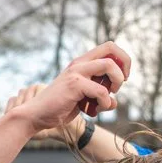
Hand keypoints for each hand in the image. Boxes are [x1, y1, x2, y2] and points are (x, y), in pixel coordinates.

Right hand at [3, 43, 132, 138]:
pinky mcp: (74, 84)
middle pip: (111, 49)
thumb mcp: (83, 98)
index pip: (109, 47)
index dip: (122, 60)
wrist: (37, 115)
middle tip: (119, 86)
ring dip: (116, 83)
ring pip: (109, 66)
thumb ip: (99, 94)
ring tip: (107, 99)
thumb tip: (115, 101)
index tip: (123, 78)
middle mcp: (79, 63)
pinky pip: (102, 91)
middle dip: (123, 67)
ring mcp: (76, 72)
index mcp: (82, 63)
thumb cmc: (60, 108)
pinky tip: (94, 111)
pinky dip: (105, 103)